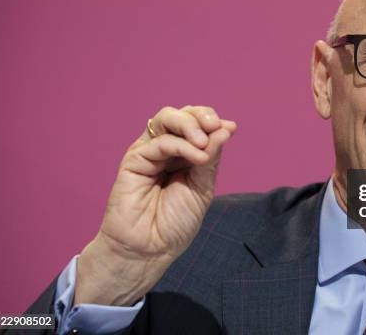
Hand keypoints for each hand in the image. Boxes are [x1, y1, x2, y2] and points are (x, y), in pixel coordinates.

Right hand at [74, 105, 235, 305]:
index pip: (198, 125)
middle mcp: (166, 149)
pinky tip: (197, 156)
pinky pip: (159, 142)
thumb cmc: (175, 223)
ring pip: (167, 118)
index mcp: (184, 155)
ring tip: (204, 142)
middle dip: (202, 115)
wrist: (150, 250)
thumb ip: (211, 158)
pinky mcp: (134, 160)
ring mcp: (149, 152)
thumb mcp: (202, 187)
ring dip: (190, 123)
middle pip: (182, 115)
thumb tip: (226, 128)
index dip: (213, 122)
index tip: (231, 128)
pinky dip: (182, 145)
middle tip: (216, 126)